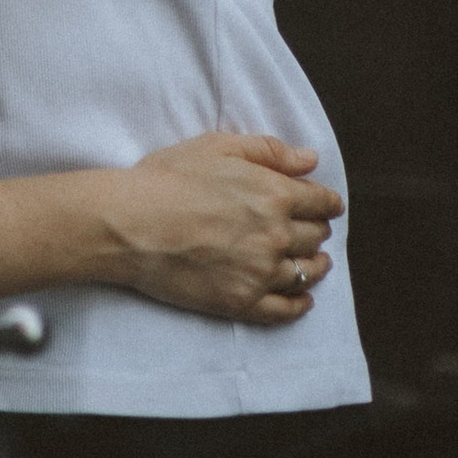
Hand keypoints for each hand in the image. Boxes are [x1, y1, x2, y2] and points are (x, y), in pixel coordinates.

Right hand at [105, 132, 341, 325]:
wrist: (130, 224)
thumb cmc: (168, 180)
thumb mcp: (218, 147)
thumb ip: (269, 151)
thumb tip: (310, 160)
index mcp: (275, 194)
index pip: (322, 203)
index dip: (326, 203)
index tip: (325, 206)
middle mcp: (276, 236)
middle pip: (315, 237)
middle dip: (316, 230)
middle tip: (310, 230)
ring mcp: (261, 272)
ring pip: (306, 272)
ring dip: (315, 264)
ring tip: (313, 262)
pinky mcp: (242, 302)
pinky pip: (285, 309)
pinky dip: (300, 304)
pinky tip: (303, 300)